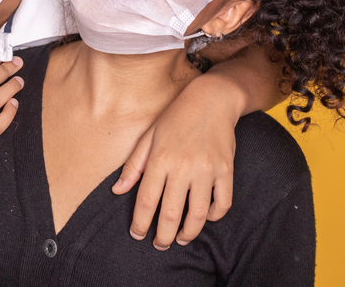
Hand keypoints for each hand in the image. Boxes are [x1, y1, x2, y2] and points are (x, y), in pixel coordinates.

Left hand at [112, 73, 240, 249]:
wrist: (213, 98)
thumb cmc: (176, 116)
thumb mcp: (149, 135)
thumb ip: (134, 164)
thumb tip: (118, 190)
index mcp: (160, 158)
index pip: (146, 200)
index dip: (140, 223)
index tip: (137, 234)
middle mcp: (183, 166)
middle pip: (170, 213)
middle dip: (162, 236)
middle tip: (159, 245)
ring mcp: (206, 169)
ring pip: (197, 214)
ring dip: (188, 233)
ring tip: (181, 239)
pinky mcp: (226, 170)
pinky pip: (223, 202)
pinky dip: (214, 215)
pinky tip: (205, 218)